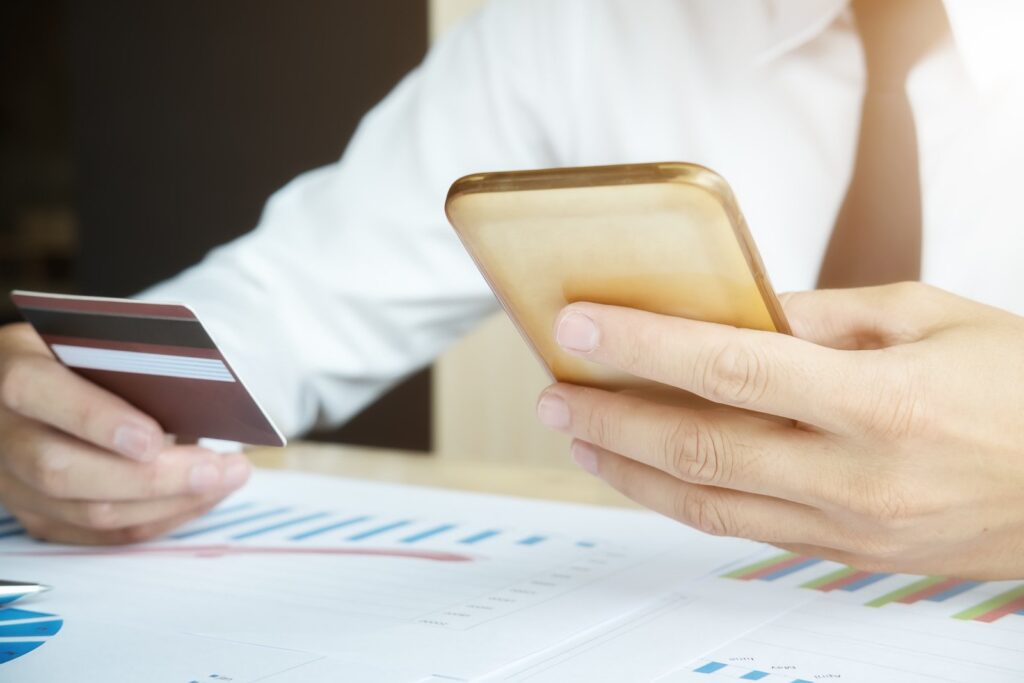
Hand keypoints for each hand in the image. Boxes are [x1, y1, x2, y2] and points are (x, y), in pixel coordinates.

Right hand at [0, 322, 250, 543]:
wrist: (28, 390)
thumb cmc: (79, 357)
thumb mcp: (95, 341)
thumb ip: (130, 364)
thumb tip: (198, 399)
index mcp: (10, 371)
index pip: (36, 392)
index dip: (95, 419)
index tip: (153, 438)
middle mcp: (2, 434)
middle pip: (64, 470)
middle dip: (153, 477)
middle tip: (219, 468)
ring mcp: (13, 482)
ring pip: (88, 511)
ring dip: (170, 502)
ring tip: (227, 480)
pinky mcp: (38, 515)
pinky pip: (101, 533)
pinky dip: (159, 518)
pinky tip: (201, 498)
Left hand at [536, 283, 1023, 578]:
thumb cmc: (1023, 388)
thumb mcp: (933, 318)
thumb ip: (826, 315)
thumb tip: (736, 307)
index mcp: (884, 402)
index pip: (731, 367)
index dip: (643, 345)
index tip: (578, 327)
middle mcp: (859, 477)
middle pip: (700, 447)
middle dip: (611, 418)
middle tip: (553, 391)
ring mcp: (852, 529)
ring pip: (708, 504)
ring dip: (629, 470)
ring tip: (578, 436)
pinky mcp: (850, 556)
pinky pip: (745, 528)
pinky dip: (683, 499)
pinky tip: (648, 472)